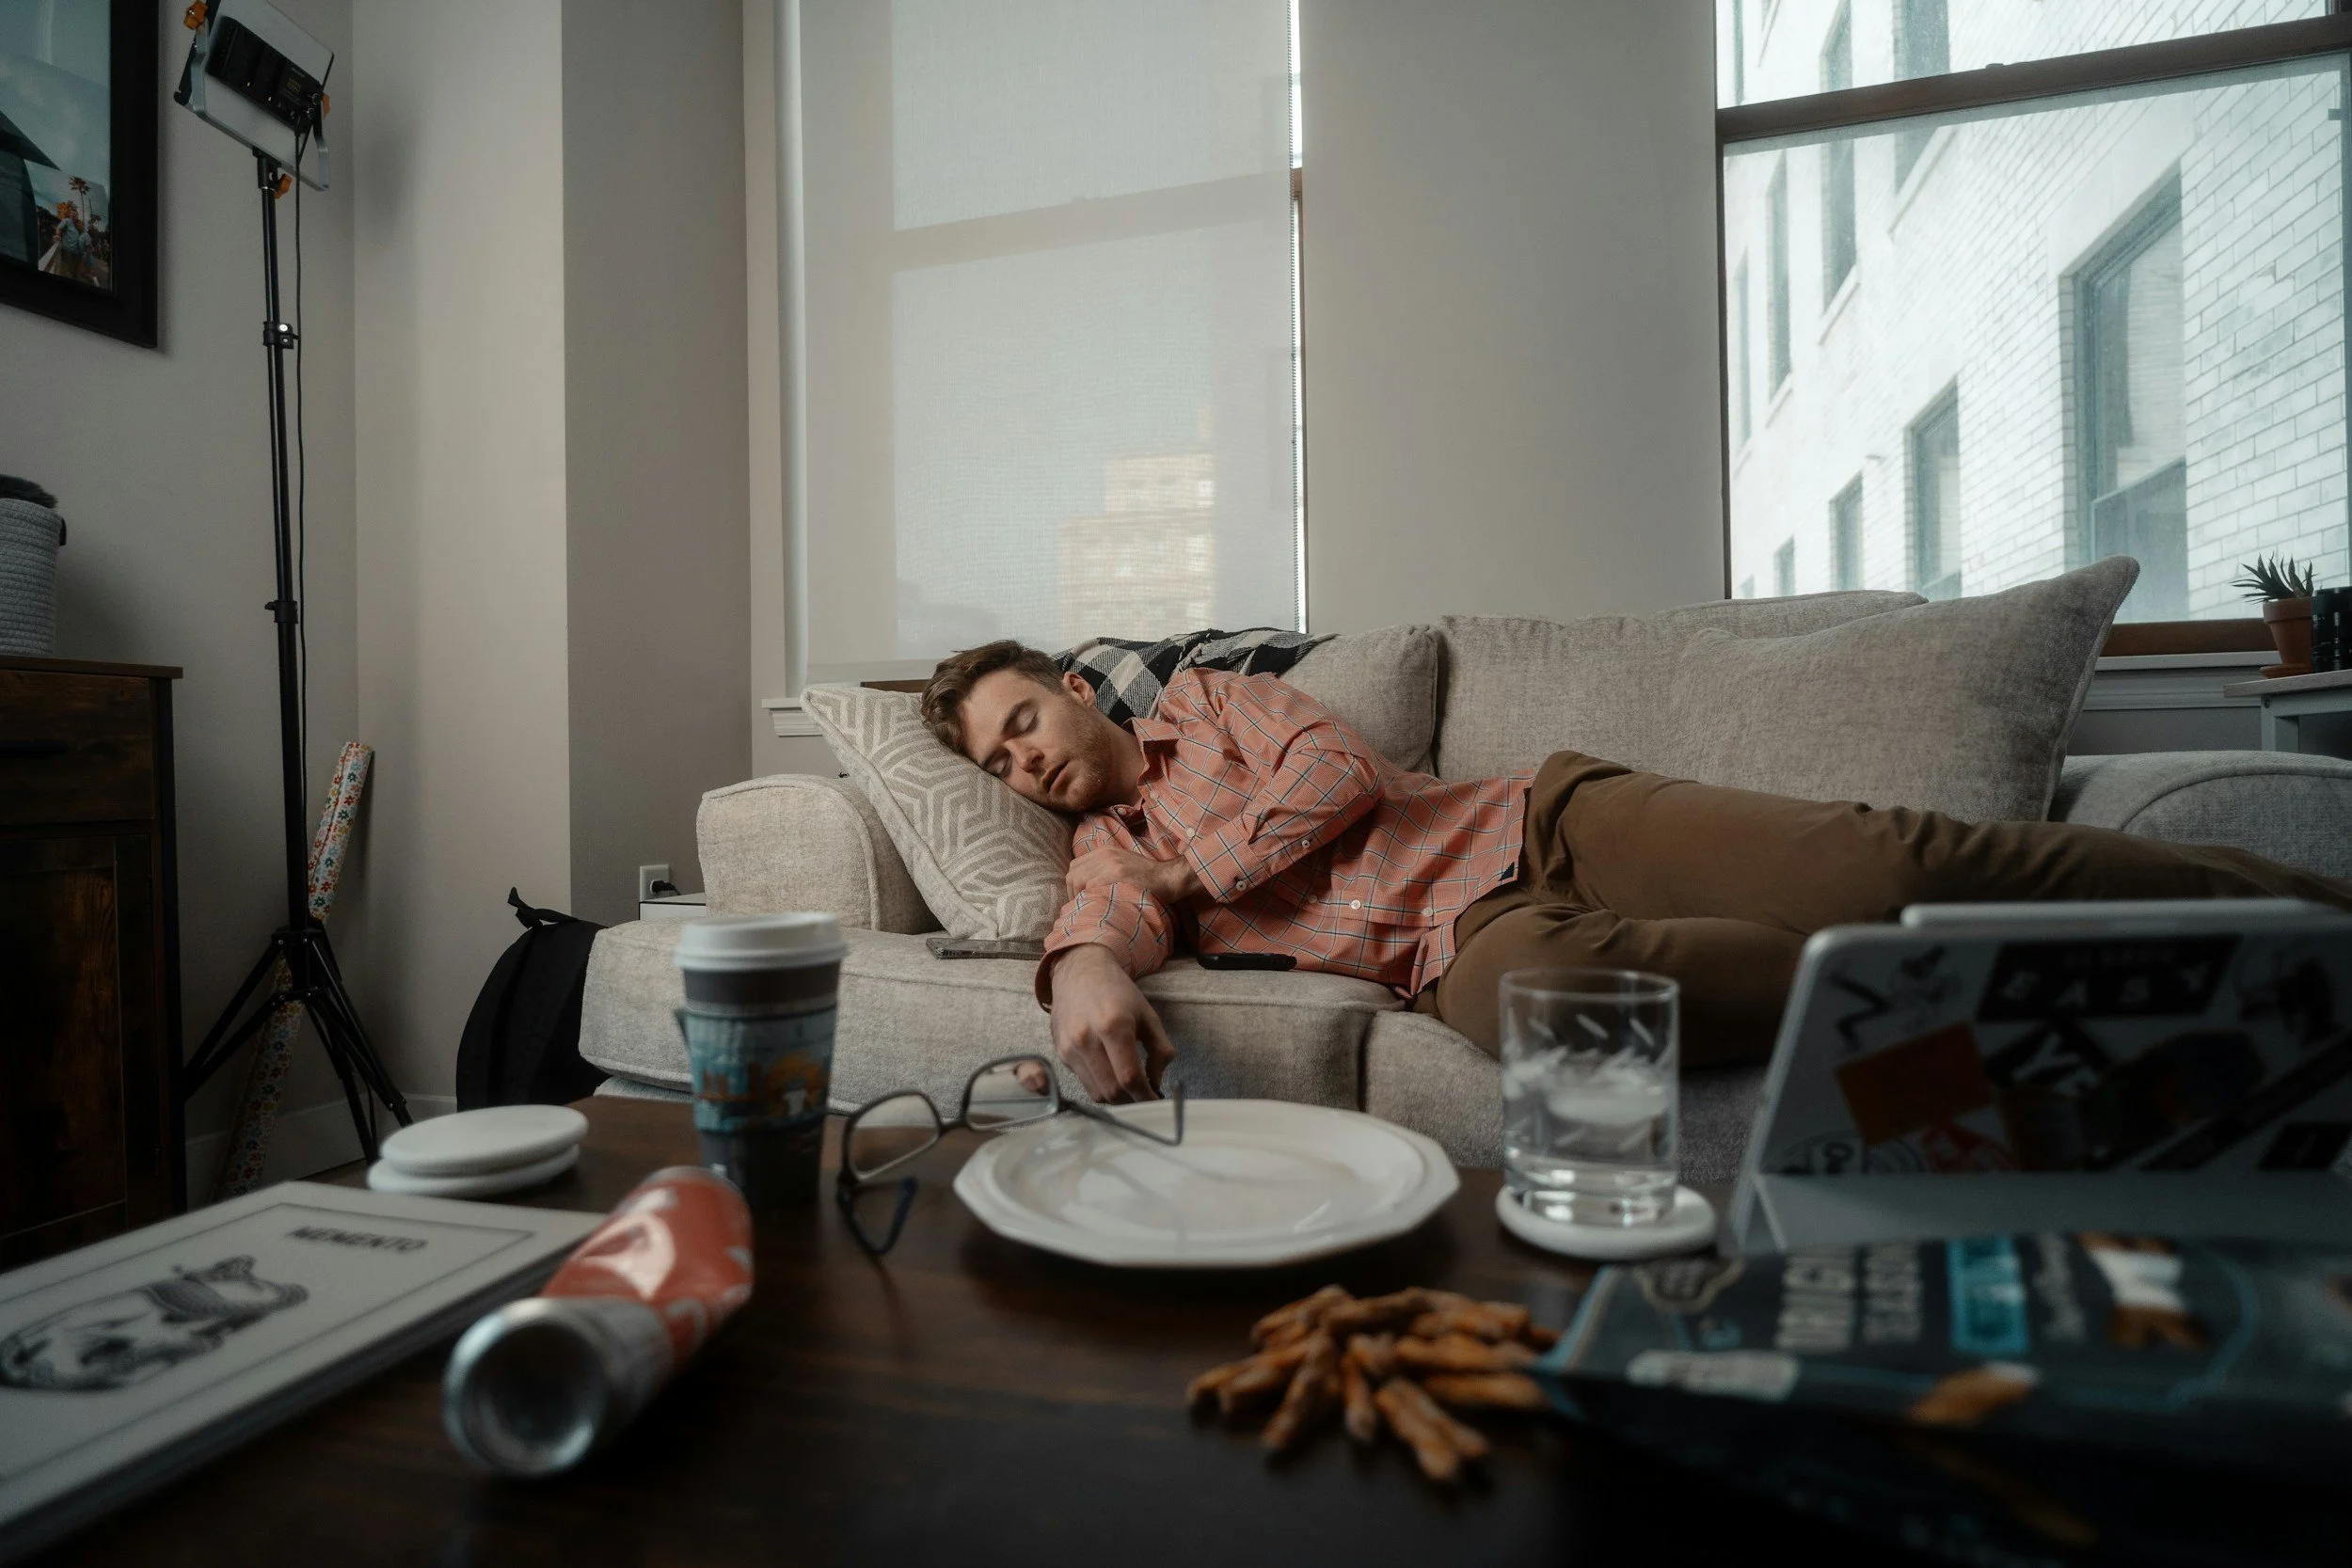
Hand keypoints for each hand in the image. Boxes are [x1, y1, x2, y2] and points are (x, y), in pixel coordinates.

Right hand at [1043, 945, 1175, 1103]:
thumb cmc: (1118, 992)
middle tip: (1146, 1098)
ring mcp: (1070, 1048)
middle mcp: (1087, 1039)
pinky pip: (1084, 1083)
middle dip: (1133, 1101)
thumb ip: (1160, 1050)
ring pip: (1096, 1093)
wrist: (1079, 971)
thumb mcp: (1148, 1015)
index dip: (1146, 1096)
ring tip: (1131, 1090)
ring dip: (1117, 1099)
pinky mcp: (1061, 1053)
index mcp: (1114, 1026)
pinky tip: (1112, 1077)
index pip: (1129, 1078)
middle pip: (1112, 1091)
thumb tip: (1157, 1082)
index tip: (1157, 1101)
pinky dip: (1101, 1088)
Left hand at [1067, 843, 1199, 905]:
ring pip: (1078, 880)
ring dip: (1079, 896)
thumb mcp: (1123, 865)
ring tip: (1089, 908)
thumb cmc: (1147, 878)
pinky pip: (1091, 887)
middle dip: (1072, 892)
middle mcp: (1104, 854)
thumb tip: (1085, 889)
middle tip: (1081, 906)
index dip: (1073, 884)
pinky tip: (1098, 907)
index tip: (1079, 898)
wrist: (1168, 877)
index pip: (1075, 866)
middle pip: (1073, 873)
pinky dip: (1090, 898)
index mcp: (1104, 851)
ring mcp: (1110, 863)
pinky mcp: (1117, 873)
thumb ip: (1105, 870)